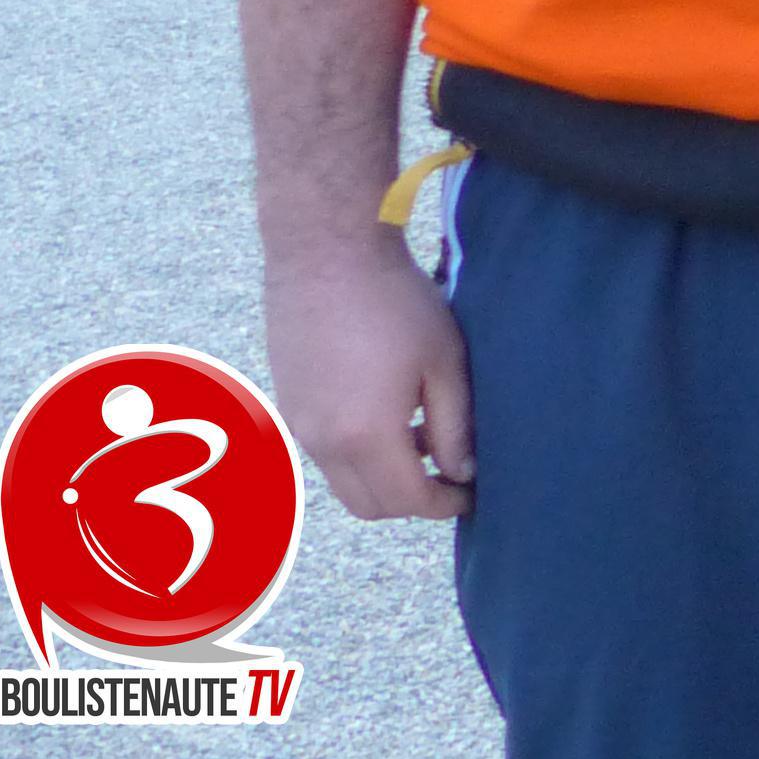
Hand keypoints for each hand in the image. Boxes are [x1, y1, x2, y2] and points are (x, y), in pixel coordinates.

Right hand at [262, 228, 471, 517]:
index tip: (471, 495)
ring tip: (425, 433)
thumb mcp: (444, 361)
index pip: (406, 501)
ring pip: (344, 480)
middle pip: (369, 505)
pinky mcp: (287, 404)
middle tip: (449, 474)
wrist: (326, 253)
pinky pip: (324, 451)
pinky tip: (389, 410)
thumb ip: (454, 425)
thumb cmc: (395, 301)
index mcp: (364, 436)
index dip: (444, 505)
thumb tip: (462, 472)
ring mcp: (297, 425)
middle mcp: (321, 442)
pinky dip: (358, 452)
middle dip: (411, 501)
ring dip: (383, 474)